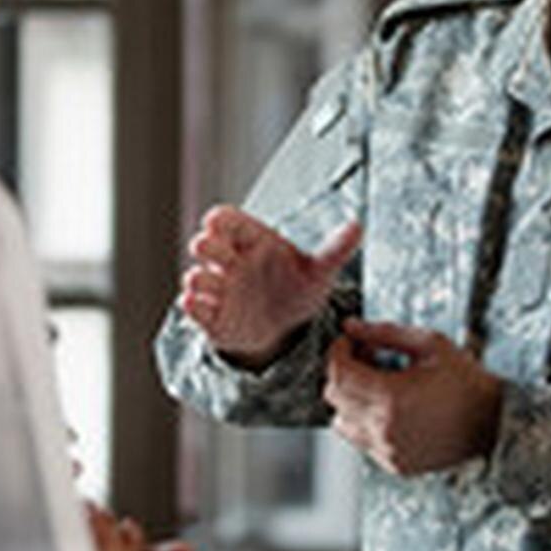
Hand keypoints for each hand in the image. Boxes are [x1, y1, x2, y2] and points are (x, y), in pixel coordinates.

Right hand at [178, 206, 361, 367]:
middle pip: (205, 245)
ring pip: (196, 277)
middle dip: (204, 246)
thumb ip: (335, 249)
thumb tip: (358, 226)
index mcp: (252, 241)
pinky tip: (196, 305)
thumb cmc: (299, 288)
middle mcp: (230, 262)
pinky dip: (192, 306)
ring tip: (209, 282)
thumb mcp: (319, 271)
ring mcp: (219, 289)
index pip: (227, 220)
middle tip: (211, 250)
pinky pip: (194, 309)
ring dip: (198, 278)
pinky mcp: (212, 317)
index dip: (219, 220)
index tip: (215, 222)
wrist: (289, 330)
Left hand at [323, 318, 501, 475]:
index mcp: (391, 397)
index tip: (350, 340)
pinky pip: (361, 441)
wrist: (495, 423)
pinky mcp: (394, 464)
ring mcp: (387, 450)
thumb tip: (350, 325)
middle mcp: (383, 428)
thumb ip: (385, 332)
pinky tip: (391, 408)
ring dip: (350, 399)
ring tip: (378, 385)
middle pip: (334, 396)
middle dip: (343, 371)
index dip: (338, 350)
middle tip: (367, 357)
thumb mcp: (430, 344)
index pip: (338, 372)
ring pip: (341, 422)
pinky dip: (366, 422)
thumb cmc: (466, 380)